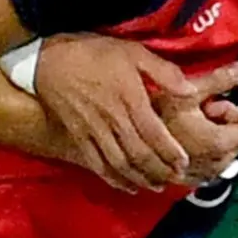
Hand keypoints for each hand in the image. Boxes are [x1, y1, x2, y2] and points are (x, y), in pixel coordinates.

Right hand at [37, 38, 226, 191]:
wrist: (46, 59)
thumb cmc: (93, 52)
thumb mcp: (133, 51)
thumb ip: (164, 71)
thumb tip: (191, 91)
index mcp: (129, 99)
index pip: (154, 133)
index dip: (170, 152)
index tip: (184, 162)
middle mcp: (112, 119)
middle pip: (139, 154)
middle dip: (160, 170)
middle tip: (176, 178)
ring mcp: (93, 131)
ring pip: (120, 163)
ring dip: (140, 178)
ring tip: (156, 186)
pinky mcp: (78, 137)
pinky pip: (97, 164)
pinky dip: (113, 179)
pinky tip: (126, 186)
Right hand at [159, 82, 237, 186]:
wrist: (112, 131)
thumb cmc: (149, 110)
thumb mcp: (186, 90)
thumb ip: (218, 80)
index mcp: (218, 143)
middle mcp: (213, 166)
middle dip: (226, 116)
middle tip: (201, 104)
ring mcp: (198, 177)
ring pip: (224, 149)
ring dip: (213, 131)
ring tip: (187, 120)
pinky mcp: (184, 182)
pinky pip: (206, 163)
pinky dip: (201, 148)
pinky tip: (184, 136)